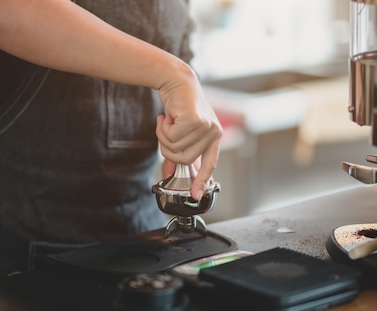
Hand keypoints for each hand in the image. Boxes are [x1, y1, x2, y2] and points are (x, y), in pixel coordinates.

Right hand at [156, 67, 222, 200]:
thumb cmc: (179, 106)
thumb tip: (170, 175)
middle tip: (165, 133)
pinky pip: (171, 137)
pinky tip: (167, 116)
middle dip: (168, 150)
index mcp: (214, 138)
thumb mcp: (182, 131)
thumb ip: (179, 152)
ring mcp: (206, 126)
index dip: (201, 181)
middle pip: (184, 159)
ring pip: (175, 148)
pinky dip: (163, 128)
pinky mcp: (195, 120)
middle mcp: (214, 133)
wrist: (176, 81)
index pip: (209, 164)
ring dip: (163, 136)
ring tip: (167, 122)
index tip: (194, 195)